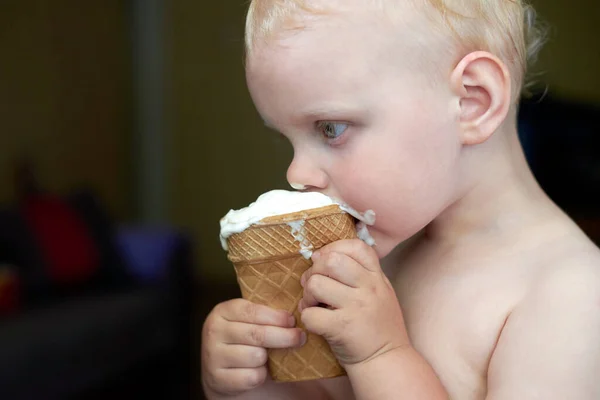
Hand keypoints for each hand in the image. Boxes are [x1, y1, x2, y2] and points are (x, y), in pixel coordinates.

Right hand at [201, 298, 305, 396]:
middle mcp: (213, 331)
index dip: (276, 317)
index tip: (292, 320)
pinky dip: (260, 375)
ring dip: (267, 358)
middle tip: (299, 338)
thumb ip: (266, 314)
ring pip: (255, 356)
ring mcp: (213, 356)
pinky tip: (257, 370)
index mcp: (222, 311)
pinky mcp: (218, 379)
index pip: (252, 311)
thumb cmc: (244, 339)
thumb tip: (301, 311)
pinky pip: (252, 377)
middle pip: (257, 334)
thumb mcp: (249, 320)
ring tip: (266, 356)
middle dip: (283, 337)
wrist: (222, 369)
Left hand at [298, 239, 408, 366]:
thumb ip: (360, 272)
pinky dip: (306, 317)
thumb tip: (321, 255)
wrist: (387, 361)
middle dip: (315, 271)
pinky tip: (315, 321)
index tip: (325, 261)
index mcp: (377, 277)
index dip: (333, 248)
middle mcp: (369, 288)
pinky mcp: (341, 328)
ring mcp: (356, 308)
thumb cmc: (378, 326)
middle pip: (330, 261)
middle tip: (314, 285)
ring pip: (316, 284)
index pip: (355, 247)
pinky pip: (310, 314)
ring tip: (314, 304)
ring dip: (308, 294)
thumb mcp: (380, 292)